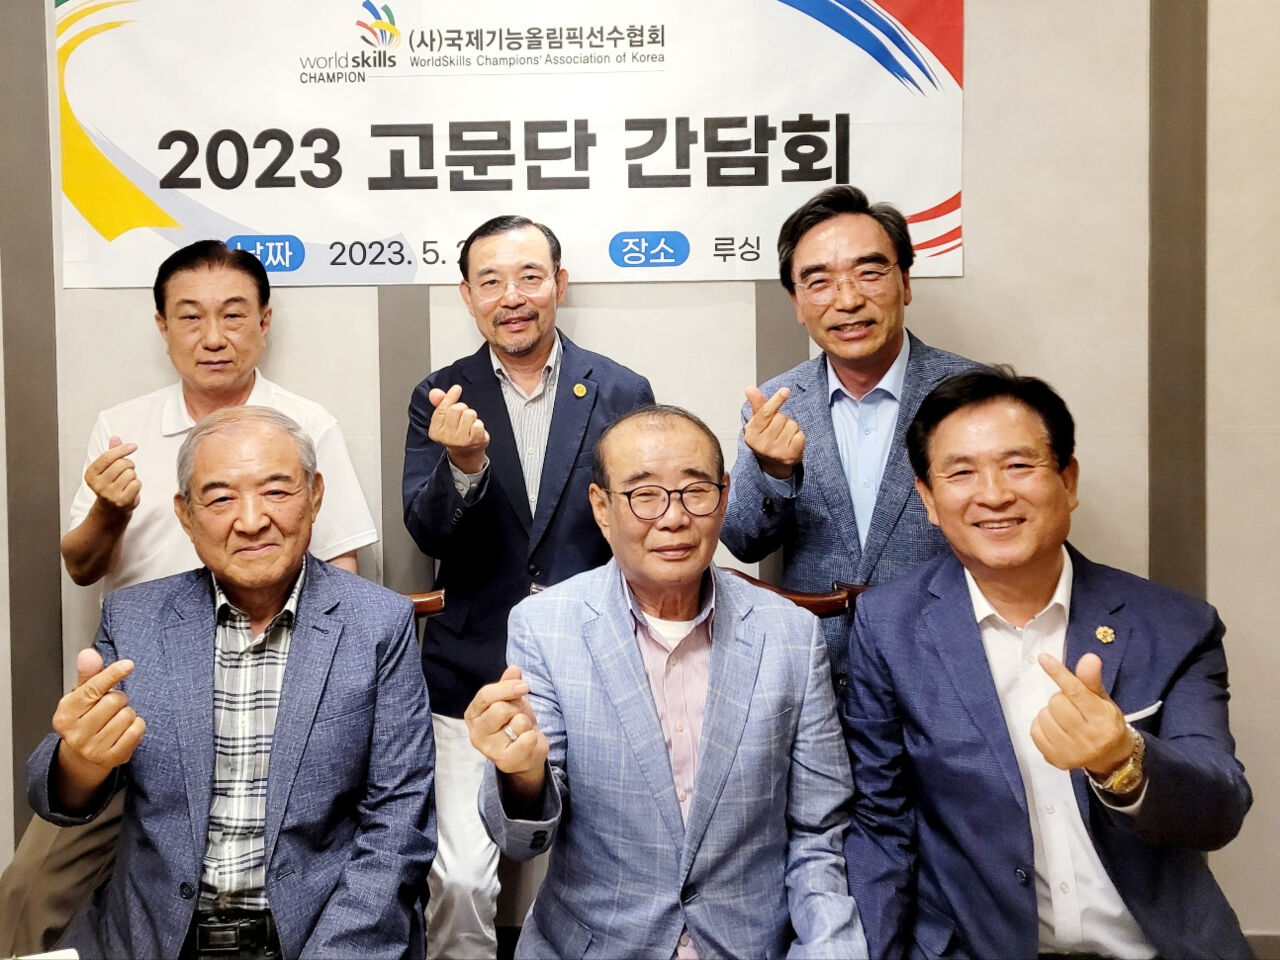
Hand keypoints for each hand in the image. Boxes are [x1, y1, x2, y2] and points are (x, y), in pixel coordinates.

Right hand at [53, 650, 145, 795]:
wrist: (84, 755)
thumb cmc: (85, 718)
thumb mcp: (81, 695)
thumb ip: (88, 674)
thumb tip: (88, 654)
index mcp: (65, 715)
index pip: (92, 689)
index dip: (112, 674)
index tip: (128, 665)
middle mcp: (76, 734)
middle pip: (114, 701)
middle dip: (118, 698)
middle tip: (110, 706)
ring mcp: (93, 749)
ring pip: (128, 715)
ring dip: (127, 712)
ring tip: (115, 719)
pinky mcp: (112, 758)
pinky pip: (137, 730)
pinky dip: (137, 725)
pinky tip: (124, 729)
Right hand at [85, 436, 140, 513]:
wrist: (111, 508)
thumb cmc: (110, 484)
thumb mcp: (107, 468)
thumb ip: (111, 453)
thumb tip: (115, 438)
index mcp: (91, 474)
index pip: (107, 456)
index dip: (122, 449)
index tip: (133, 446)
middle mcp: (98, 485)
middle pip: (122, 464)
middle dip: (129, 464)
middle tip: (126, 471)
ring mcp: (110, 494)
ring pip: (131, 473)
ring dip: (133, 475)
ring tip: (126, 482)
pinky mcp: (122, 501)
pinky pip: (137, 484)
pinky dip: (137, 484)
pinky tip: (130, 489)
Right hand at [428, 385, 489, 473]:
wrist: (467, 453)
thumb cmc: (456, 433)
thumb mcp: (445, 419)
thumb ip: (439, 404)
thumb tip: (434, 392)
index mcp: (435, 431)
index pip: (442, 409)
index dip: (450, 397)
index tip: (457, 388)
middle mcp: (446, 437)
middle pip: (456, 409)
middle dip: (462, 408)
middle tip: (462, 417)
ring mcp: (461, 440)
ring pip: (469, 414)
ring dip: (471, 416)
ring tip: (469, 424)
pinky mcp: (474, 441)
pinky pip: (478, 423)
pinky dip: (479, 424)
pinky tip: (475, 430)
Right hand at [465, 665, 547, 783]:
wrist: (527, 751)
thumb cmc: (514, 722)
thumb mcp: (511, 700)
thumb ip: (509, 685)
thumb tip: (513, 669)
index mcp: (473, 714)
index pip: (485, 695)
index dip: (507, 688)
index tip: (524, 686)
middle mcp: (476, 733)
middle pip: (500, 708)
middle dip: (517, 708)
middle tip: (518, 716)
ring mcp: (488, 749)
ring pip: (517, 723)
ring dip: (526, 724)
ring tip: (521, 731)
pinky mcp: (504, 762)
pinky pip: (527, 739)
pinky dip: (532, 737)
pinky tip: (526, 743)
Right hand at [744, 386, 804, 479]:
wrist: (773, 463)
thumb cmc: (765, 438)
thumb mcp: (758, 422)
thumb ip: (757, 404)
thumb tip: (750, 389)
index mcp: (752, 435)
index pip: (766, 413)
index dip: (776, 400)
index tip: (785, 390)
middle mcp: (762, 445)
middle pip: (781, 418)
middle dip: (782, 419)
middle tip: (777, 429)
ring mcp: (776, 452)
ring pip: (792, 425)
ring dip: (791, 428)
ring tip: (784, 436)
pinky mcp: (790, 456)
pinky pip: (800, 435)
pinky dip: (799, 436)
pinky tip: (791, 442)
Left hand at [1030, 653, 1131, 777]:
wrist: (1111, 758)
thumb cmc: (1105, 723)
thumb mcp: (1104, 700)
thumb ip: (1092, 680)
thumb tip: (1089, 658)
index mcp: (1104, 720)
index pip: (1077, 693)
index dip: (1059, 674)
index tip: (1043, 658)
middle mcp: (1089, 738)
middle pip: (1057, 702)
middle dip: (1061, 699)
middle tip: (1072, 706)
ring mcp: (1072, 752)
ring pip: (1044, 715)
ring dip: (1050, 712)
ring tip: (1065, 719)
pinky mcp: (1057, 760)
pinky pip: (1035, 731)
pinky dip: (1041, 725)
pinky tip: (1055, 728)